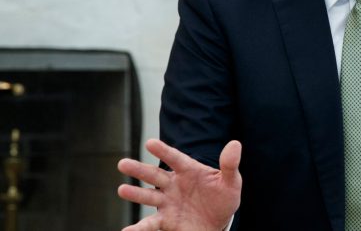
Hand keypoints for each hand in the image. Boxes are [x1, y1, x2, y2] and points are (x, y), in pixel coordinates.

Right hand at [117, 139, 241, 230]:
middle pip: (154, 175)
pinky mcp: (165, 220)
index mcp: (188, 171)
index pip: (175, 158)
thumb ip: (230, 165)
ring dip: (135, 194)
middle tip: (122, 163)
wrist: (219, 222)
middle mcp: (173, 185)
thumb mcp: (231, 182)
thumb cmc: (223, 198)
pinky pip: (150, 224)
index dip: (163, 151)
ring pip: (148, 197)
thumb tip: (235, 144)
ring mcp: (167, 202)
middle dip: (139, 170)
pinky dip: (138, 229)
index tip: (150, 142)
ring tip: (122, 190)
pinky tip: (128, 230)